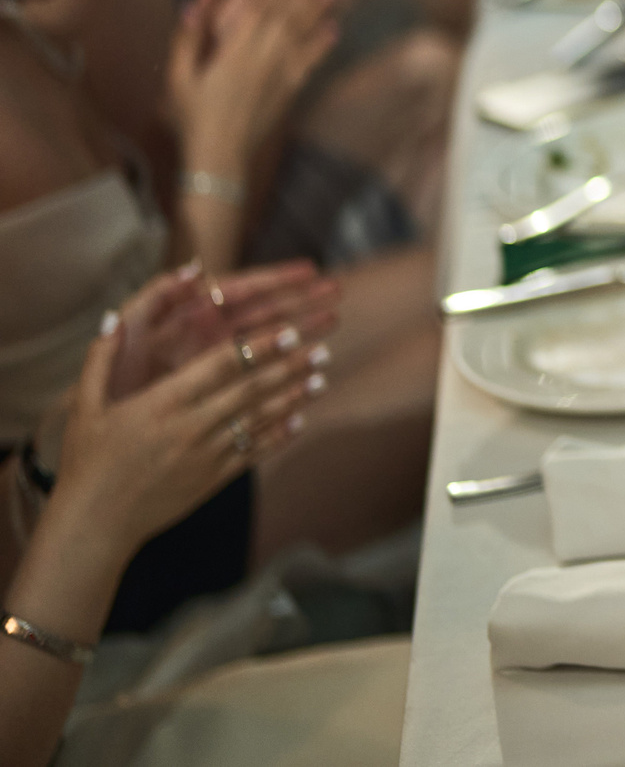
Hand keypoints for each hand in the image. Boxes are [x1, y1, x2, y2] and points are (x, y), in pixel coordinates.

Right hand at [52, 283, 325, 558]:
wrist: (95, 524)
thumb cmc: (88, 461)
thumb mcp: (85, 407)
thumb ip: (100, 358)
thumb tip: (112, 317)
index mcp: (161, 403)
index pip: (220, 365)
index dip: (259, 346)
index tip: (290, 329)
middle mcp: (189, 427)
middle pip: (250, 390)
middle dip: (289, 367)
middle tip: (322, 348)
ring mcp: (204, 456)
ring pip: (258, 420)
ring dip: (293, 397)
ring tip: (322, 378)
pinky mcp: (212, 480)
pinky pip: (253, 452)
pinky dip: (279, 435)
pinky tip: (300, 420)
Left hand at [106, 262, 343, 401]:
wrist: (105, 429)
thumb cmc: (113, 379)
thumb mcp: (128, 332)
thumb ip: (156, 296)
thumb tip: (196, 267)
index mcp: (194, 318)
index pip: (242, 291)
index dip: (276, 279)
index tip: (309, 270)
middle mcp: (212, 338)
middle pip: (265, 313)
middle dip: (301, 300)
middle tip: (338, 290)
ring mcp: (221, 366)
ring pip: (269, 344)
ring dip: (302, 332)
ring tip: (335, 323)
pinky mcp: (225, 393)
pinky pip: (263, 380)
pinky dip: (288, 376)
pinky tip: (314, 373)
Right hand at [169, 0, 337, 170]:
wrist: (221, 156)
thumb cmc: (192, 115)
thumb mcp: (179, 74)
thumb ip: (190, 33)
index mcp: (235, 47)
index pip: (260, 1)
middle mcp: (265, 54)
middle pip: (288, 8)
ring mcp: (282, 71)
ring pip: (303, 29)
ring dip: (316, 3)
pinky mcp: (292, 88)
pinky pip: (311, 59)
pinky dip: (322, 42)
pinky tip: (333, 26)